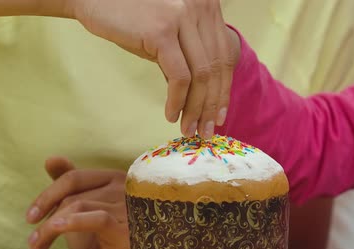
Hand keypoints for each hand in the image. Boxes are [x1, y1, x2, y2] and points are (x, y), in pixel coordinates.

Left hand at [26, 156, 130, 248]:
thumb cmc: (108, 243)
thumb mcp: (86, 212)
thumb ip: (72, 186)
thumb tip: (51, 158)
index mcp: (116, 180)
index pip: (74, 178)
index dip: (48, 195)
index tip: (31, 217)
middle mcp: (125, 189)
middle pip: (73, 195)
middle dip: (45, 218)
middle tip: (32, 242)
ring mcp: (127, 208)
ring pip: (77, 207)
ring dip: (49, 230)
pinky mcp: (126, 229)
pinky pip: (95, 219)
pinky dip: (72, 222)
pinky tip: (54, 230)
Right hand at [70, 0, 240, 138]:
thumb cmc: (128, 15)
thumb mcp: (167, 32)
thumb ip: (186, 56)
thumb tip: (199, 96)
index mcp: (207, 4)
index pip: (225, 55)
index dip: (224, 89)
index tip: (219, 115)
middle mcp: (201, 7)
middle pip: (217, 67)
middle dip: (212, 105)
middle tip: (206, 131)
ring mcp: (183, 17)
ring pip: (201, 75)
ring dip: (196, 108)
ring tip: (189, 129)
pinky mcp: (162, 31)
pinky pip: (179, 76)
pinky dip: (177, 101)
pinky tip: (171, 114)